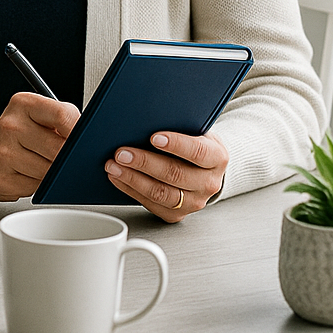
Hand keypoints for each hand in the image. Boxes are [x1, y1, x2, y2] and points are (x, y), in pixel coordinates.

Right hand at [0, 92, 80, 200]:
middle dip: (69, 158)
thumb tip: (90, 140)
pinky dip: (40, 185)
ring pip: (49, 172)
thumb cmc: (18, 136)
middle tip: (68, 157)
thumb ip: (63, 121)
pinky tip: (31, 175)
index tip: (86, 141)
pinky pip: (36, 188)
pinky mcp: (0, 179)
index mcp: (23, 103)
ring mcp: (2, 153)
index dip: (79, 132)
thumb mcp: (39, 117)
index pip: (63, 115)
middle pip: (58, 149)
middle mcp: (10, 125)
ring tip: (44, 163)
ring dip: (54, 174)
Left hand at [104, 130, 228, 221]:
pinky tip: (118, 178)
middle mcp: (208, 183)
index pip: (198, 152)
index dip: (176, 144)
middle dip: (144, 162)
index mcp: (217, 158)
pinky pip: (152, 204)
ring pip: (161, 193)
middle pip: (175, 174)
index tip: (154, 137)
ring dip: (133, 179)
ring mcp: (194, 202)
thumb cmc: (194, 143)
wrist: (205, 168)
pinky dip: (131, 190)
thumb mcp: (195, 130)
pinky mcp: (177, 214)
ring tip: (114, 166)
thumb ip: (178, 125)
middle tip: (121, 153)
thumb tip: (145, 118)